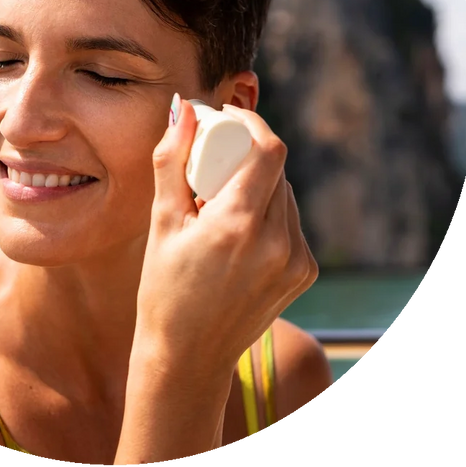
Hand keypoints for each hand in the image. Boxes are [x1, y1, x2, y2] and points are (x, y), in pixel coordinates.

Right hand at [136, 97, 317, 377]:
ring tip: (220, 201)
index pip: (268, 149)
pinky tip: (238, 229)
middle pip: (276, 168)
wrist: (187, 356)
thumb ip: (171, 160)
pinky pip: (290, 221)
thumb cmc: (164, 289)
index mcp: (238, 226)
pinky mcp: (304, 273)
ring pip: (284, 194)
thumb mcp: (161, 221)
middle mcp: (277, 243)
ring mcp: (296, 261)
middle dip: (245, 154)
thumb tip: (183, 110)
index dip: (250, 123)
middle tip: (213, 161)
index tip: (227, 117)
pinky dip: (267, 212)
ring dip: (257, 183)